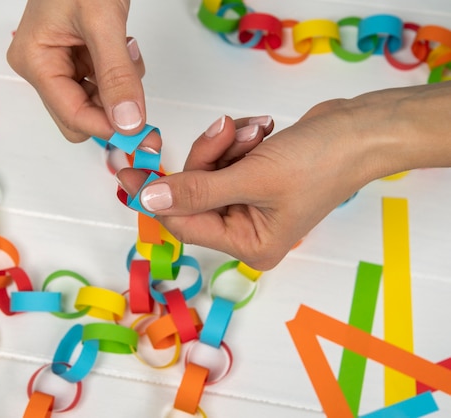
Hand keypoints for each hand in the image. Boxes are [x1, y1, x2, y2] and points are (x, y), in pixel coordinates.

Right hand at [7, 0, 147, 143]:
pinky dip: (119, 74)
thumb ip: (116, 75)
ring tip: (127, 51)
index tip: (142, 132)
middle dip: (112, 109)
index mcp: (35, 61)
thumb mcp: (103, 22)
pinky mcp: (76, 57)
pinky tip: (124, 48)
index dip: (107, 127)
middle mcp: (41, 67)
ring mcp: (58, 63)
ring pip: (94, 102)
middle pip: (80, 116)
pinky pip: (101, 84)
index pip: (72, 117)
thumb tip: (128, 122)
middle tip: (141, 100)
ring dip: (119, 88)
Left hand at [117, 83, 450, 269]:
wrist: (362, 129)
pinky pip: (224, 157)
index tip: (128, 167)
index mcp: (248, 245)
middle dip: (205, 157)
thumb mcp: (253, 178)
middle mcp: (246, 230)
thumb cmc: (321, 161)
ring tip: (257, 131)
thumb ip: (197, 190)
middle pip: (193, 193)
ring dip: (224, 144)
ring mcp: (249, 202)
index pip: (183, 224)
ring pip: (207, 169)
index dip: (154, 195)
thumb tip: (148, 200)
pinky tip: (262, 131)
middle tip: (223, 130)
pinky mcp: (252, 177)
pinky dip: (236, 139)